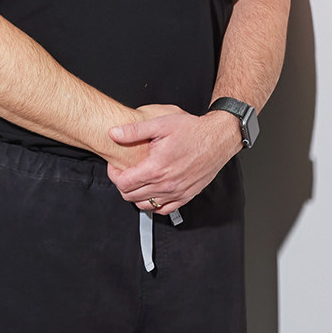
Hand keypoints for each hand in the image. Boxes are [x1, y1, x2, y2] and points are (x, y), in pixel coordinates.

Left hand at [105, 104, 239, 211]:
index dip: (114, 175)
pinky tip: (152, 192)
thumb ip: (134, 130)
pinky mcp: (186, 196)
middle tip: (125, 173)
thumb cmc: (193, 130)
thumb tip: (114, 133)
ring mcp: (177, 192)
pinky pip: (163, 209)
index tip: (116, 167)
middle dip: (123, 185)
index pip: (123, 183)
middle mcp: (166, 184)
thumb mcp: (161, 123)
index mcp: (156, 168)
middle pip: (131, 196)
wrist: (218, 138)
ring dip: (136, 196)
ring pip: (145, 205)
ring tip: (137, 182)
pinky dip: (154, 204)